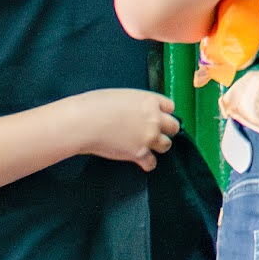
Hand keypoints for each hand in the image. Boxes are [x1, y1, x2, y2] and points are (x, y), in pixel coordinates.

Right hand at [61, 86, 178, 167]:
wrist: (84, 122)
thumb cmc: (96, 106)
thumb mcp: (122, 96)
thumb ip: (136, 104)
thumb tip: (136, 112)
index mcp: (150, 101)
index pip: (170, 107)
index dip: (164, 113)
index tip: (159, 117)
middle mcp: (154, 119)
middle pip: (174, 127)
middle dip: (165, 130)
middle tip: (155, 133)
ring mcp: (148, 137)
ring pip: (166, 145)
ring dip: (158, 146)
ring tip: (147, 146)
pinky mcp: (139, 154)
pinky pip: (152, 163)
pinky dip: (147, 163)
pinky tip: (141, 161)